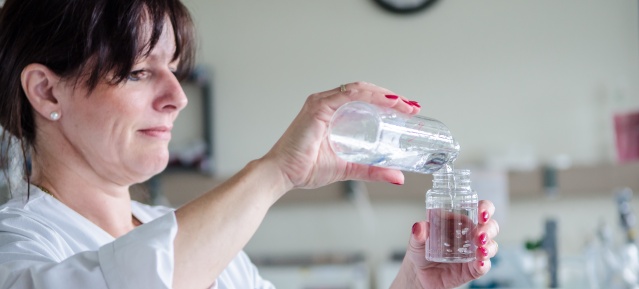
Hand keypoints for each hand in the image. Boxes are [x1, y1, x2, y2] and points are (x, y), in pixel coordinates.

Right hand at [263, 82, 420, 190]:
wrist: (283, 174)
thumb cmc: (305, 168)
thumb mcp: (348, 167)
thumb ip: (372, 170)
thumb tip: (397, 177)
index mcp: (331, 113)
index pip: (364, 100)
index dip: (387, 102)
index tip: (407, 111)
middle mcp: (326, 103)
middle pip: (364, 92)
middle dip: (390, 98)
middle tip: (411, 107)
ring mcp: (321, 102)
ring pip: (359, 90)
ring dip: (384, 95)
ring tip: (403, 105)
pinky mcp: (317, 106)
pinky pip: (348, 95)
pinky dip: (369, 96)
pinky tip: (386, 102)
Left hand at [392, 200, 498, 288]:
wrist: (420, 274)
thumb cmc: (422, 250)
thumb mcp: (417, 240)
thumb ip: (418, 234)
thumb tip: (419, 227)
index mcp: (460, 220)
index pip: (480, 209)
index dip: (485, 208)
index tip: (481, 213)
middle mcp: (471, 234)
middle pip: (490, 226)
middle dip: (488, 228)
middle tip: (479, 234)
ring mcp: (474, 251)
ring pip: (491, 245)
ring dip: (489, 246)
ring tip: (480, 248)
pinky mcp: (474, 269)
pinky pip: (484, 266)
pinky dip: (484, 264)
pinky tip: (479, 263)